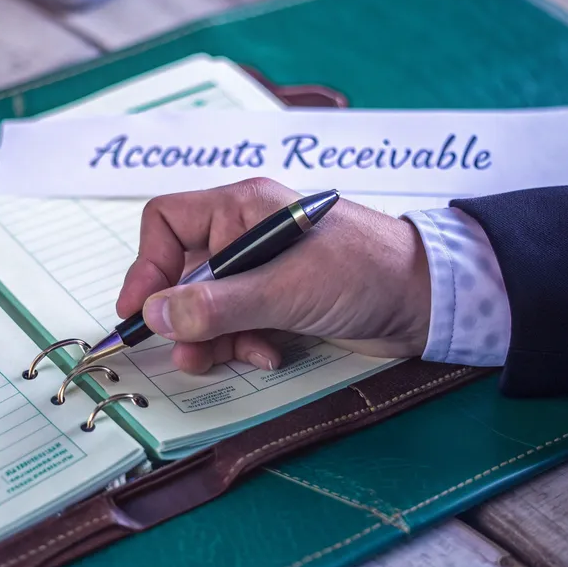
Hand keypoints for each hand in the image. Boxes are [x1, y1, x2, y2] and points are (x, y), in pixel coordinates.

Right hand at [115, 178, 431, 373]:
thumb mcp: (284, 291)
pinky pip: (239, 322)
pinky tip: (270, 354)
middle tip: (187, 355)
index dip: (146, 264)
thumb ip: (217, 305)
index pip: (168, 221)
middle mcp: (245, 234)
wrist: (429, 299)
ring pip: (209, 305)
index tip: (138, 311)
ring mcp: (263, 269)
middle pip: (185, 272)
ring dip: (215, 337)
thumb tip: (152, 315)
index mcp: (242, 209)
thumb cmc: (361, 274)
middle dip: (185, 316)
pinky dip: (245, 342)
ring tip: (235, 357)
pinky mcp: (280, 300)